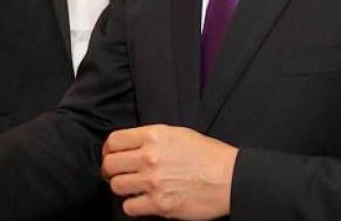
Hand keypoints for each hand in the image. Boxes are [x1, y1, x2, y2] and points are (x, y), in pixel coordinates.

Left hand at [101, 124, 236, 219]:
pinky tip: (141, 202)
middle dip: (111, 170)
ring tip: (131, 188)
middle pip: (110, 164)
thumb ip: (150, 138)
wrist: (231, 178)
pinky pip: (129, 207)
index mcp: (153, 136)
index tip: (111, 156)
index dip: (109, 150)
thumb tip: (130, 146)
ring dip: (121, 188)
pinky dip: (133, 206)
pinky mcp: (160, 204)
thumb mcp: (176, 134)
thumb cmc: (208, 155)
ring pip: (116, 186)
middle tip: (117, 174)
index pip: (113, 141)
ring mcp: (153, 182)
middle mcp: (149, 157)